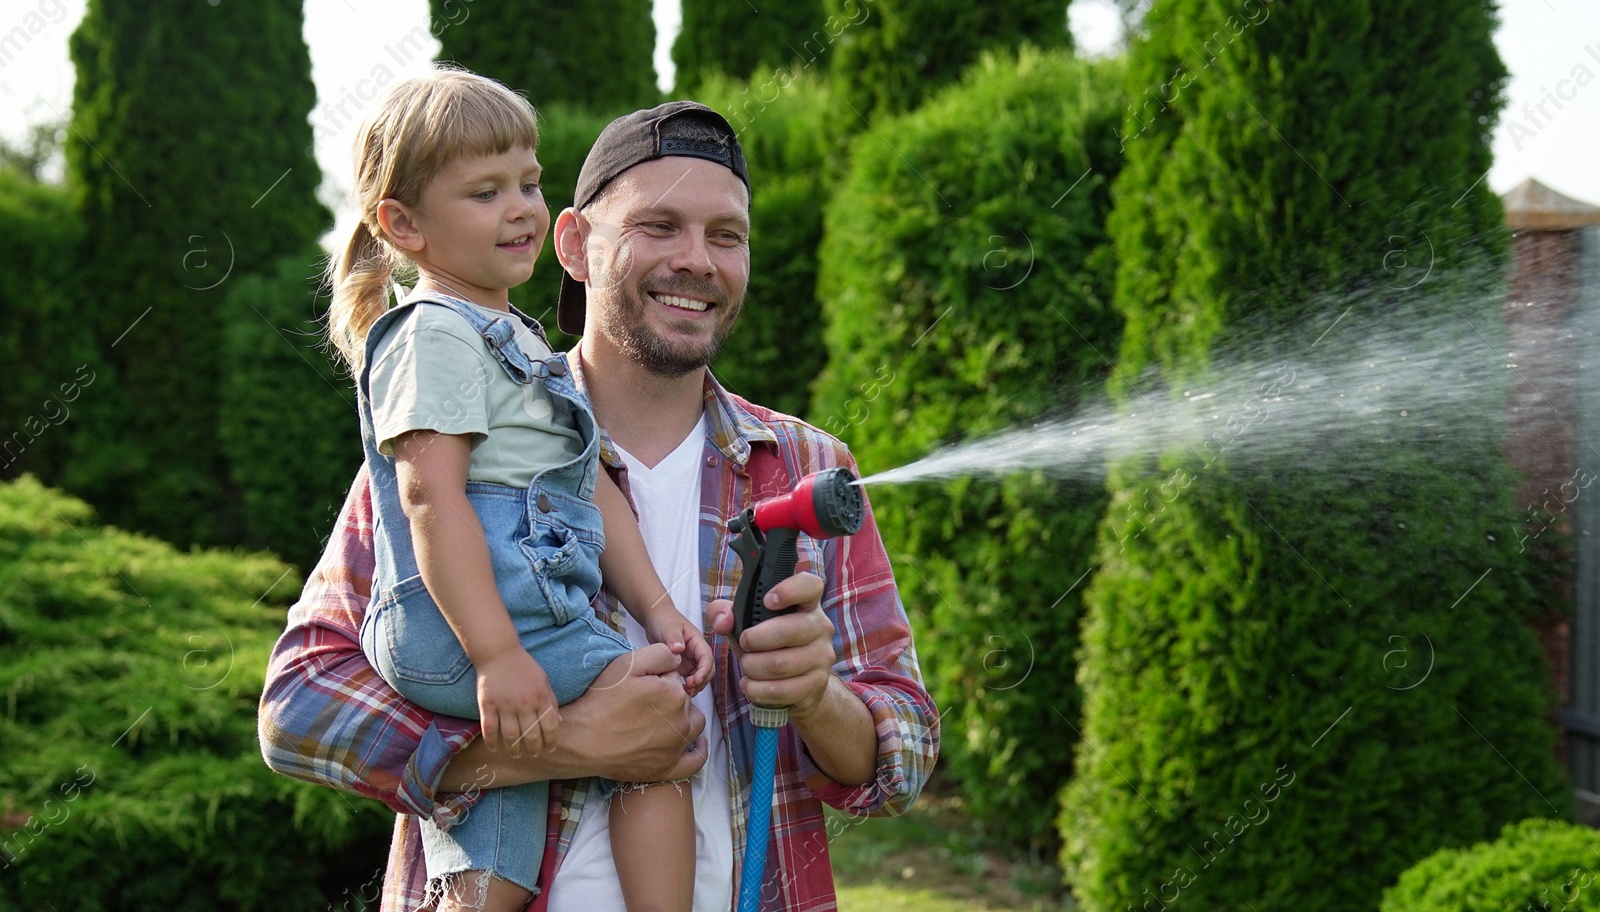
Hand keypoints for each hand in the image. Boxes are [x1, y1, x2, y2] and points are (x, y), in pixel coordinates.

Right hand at [442, 643, 706, 791]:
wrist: (559, 743)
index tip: (650, 678)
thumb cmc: (584, 699)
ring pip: (690, 728)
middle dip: (672, 698)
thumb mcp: (617, 664)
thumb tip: (680, 650)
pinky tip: (671, 745)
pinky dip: (687, 754)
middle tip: (642, 702)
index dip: (666, 674)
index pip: (681, 674)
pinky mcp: (662, 772)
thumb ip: (653, 653)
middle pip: (689, 703)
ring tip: (647, 722)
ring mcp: (669, 749)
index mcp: (666, 692)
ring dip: (677, 724)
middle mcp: (673, 720)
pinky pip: (692, 762)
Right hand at [475, 648, 559, 757]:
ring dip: (514, 749)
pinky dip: (491, 741)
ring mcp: (504, 705)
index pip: (549, 726)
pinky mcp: (487, 705)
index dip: (551, 741)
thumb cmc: (524, 666)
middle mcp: (524, 704)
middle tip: (533, 754)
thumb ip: (551, 701)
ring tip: (516, 754)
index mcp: (540, 698)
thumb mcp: (543, 681)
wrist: (499, 653)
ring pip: (510, 736)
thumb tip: (560, 721)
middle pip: (530, 735)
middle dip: (534, 749)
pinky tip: (494, 748)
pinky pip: (489, 728)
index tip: (550, 749)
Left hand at [645, 613, 713, 695]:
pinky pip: (689, 678)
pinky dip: (687, 686)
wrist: (656, 619)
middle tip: (688, 689)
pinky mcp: (682, 666)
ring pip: (700, 676)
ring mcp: (690, 660)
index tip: (695, 680)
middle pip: (707, 670)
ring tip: (683, 692)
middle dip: (701, 681)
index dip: (704, 671)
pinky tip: (678, 690)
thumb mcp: (669, 627)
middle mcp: (697, 652)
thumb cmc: (664, 620)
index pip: (707, 658)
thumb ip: (674, 638)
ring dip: (695, 686)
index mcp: (697, 642)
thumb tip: (679, 649)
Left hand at [706, 572, 835, 718]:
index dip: (790, 590)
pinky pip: (780, 689)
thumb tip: (722, 621)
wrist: (799, 684)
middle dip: (756, 639)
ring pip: (780, 664)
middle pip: (789, 630)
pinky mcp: (817, 683)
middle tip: (745, 643)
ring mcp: (822, 656)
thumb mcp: (747, 624)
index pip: (810, 586)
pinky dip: (757, 689)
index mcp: (806, 604)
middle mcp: (820, 627)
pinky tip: (752, 684)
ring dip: (753, 667)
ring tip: (747, 666)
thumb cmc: (770, 645)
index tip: (767, 600)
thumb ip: (725, 613)